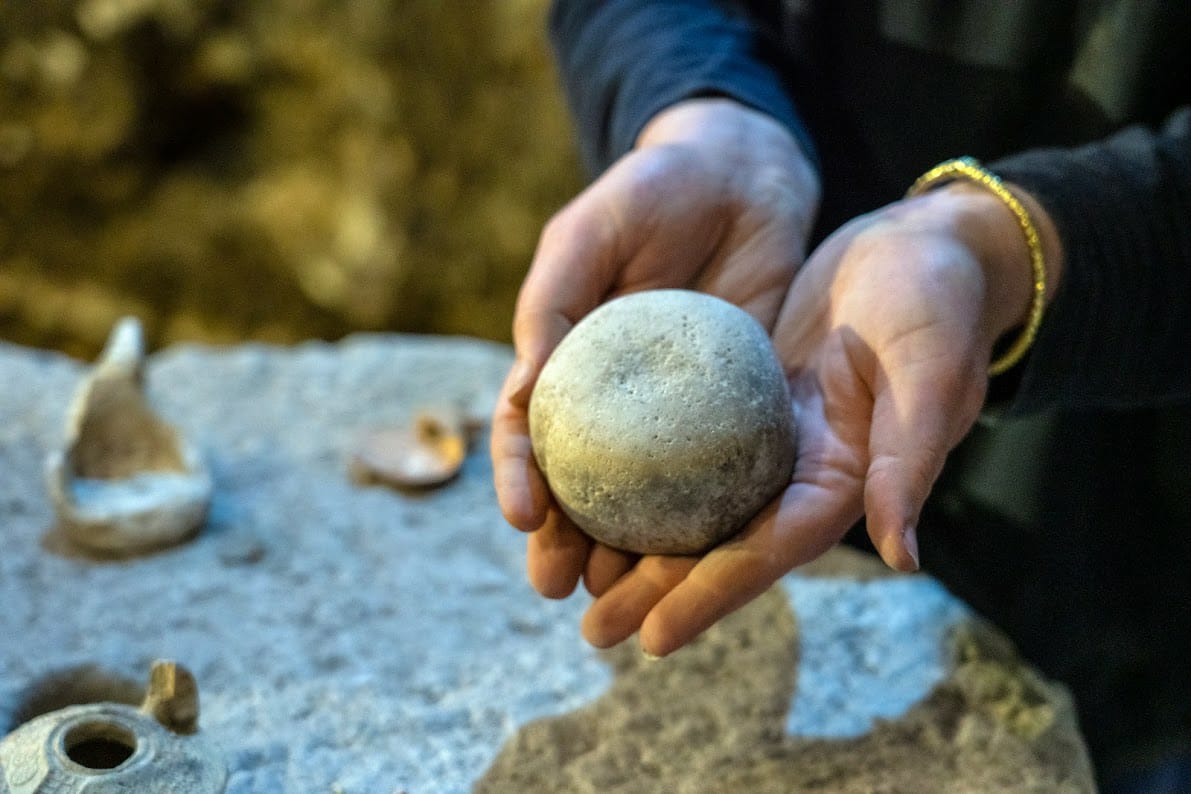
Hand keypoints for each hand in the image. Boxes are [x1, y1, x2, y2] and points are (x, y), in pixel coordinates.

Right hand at [490, 97, 819, 596]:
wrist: (741, 170)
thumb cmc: (651, 188)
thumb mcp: (587, 236)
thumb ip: (552, 307)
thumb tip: (522, 395)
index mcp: (566, 358)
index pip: (530, 430)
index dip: (519, 476)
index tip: (523, 519)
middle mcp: (613, 393)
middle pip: (580, 478)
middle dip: (562, 536)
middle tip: (557, 585)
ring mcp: (673, 405)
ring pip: (642, 489)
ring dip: (624, 544)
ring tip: (616, 594)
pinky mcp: (732, 404)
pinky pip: (714, 466)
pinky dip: (700, 513)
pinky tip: (701, 554)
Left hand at [578, 182, 1062, 656]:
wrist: (923, 247)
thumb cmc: (938, 304)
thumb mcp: (929, 373)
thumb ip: (908, 460)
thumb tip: (900, 556)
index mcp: (844, 481)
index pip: (768, 551)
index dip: (711, 594)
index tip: (651, 639)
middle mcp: (799, 472)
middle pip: (719, 543)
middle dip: (658, 590)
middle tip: (593, 630)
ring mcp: (766, 438)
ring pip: (693, 504)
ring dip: (639, 544)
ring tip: (574, 579)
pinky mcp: (742, 398)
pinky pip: (683, 446)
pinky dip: (641, 473)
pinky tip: (588, 485)